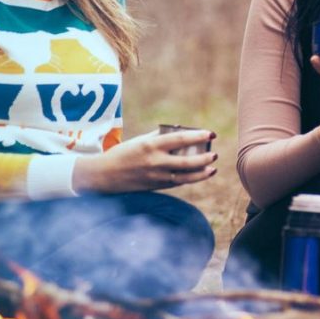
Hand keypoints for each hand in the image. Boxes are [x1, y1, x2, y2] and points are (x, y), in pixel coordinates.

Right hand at [72, 129, 217, 192]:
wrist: (105, 175)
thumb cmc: (124, 153)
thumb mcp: (141, 140)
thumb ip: (160, 137)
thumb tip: (180, 132)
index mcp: (151, 145)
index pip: (180, 139)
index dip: (198, 136)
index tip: (211, 133)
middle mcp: (155, 161)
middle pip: (186, 161)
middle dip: (204, 158)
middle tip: (214, 154)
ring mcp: (156, 176)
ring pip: (185, 176)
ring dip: (201, 173)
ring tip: (213, 168)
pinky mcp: (156, 187)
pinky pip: (177, 183)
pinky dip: (190, 179)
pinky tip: (200, 175)